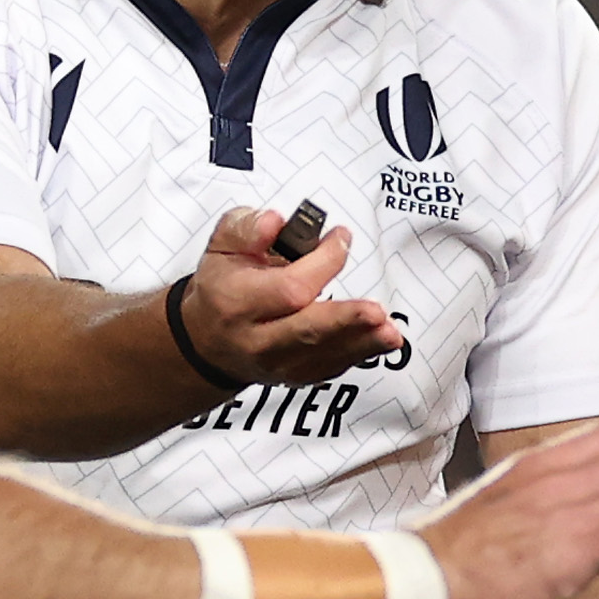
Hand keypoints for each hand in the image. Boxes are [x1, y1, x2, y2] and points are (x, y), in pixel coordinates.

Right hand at [181, 207, 403, 384]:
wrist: (207, 340)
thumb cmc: (222, 288)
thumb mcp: (221, 248)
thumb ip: (246, 229)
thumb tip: (274, 222)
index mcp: (237, 302)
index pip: (287, 288)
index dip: (321, 263)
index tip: (341, 238)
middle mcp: (256, 338)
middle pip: (306, 331)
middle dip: (345, 320)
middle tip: (376, 311)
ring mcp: (276, 364)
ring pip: (324, 356)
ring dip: (362, 343)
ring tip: (391, 332)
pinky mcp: (295, 376)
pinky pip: (331, 367)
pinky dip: (359, 354)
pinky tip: (382, 341)